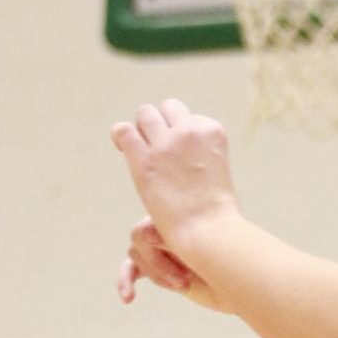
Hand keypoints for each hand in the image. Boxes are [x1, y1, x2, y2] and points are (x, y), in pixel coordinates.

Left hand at [111, 100, 237, 250]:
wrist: (207, 229)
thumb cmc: (214, 211)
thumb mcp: (216, 169)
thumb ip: (199, 152)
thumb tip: (175, 152)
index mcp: (212, 131)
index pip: (192, 117)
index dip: (183, 135)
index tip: (181, 155)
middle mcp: (189, 130)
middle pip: (168, 107)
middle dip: (162, 124)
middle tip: (158, 148)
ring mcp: (165, 143)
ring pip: (145, 114)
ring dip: (142, 129)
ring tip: (142, 150)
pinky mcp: (143, 159)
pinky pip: (124, 131)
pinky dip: (121, 136)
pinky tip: (122, 147)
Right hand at [118, 219, 224, 312]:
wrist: (237, 282)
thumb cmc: (225, 262)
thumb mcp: (200, 249)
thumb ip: (172, 238)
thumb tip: (145, 229)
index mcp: (174, 218)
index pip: (145, 227)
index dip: (157, 246)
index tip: (180, 256)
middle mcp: (163, 229)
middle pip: (139, 243)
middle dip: (160, 264)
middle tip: (186, 279)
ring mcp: (158, 248)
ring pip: (136, 257)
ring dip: (157, 274)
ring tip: (183, 285)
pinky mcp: (155, 268)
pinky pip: (130, 271)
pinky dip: (126, 282)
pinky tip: (128, 298)